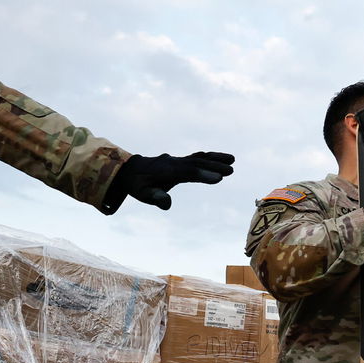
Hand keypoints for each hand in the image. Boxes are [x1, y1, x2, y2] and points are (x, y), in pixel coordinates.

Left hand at [116, 152, 234, 209]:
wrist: (130, 170)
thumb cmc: (138, 185)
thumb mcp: (143, 194)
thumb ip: (155, 197)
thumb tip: (167, 204)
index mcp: (164, 171)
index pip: (186, 173)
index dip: (202, 175)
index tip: (218, 179)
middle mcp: (173, 163)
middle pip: (195, 163)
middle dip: (213, 166)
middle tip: (230, 171)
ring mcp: (177, 160)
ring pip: (198, 157)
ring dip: (215, 158)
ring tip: (232, 160)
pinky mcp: (181, 161)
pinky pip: (197, 157)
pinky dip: (210, 157)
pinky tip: (224, 158)